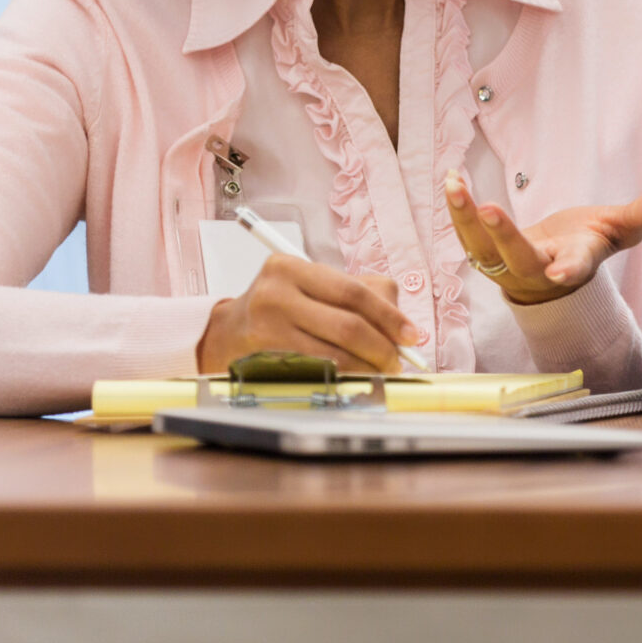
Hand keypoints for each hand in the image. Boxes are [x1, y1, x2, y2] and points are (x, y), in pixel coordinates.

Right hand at [196, 255, 426, 373]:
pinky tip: (357, 376)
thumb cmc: (283, 307)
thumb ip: (361, 294)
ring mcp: (268, 323)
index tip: (412, 335)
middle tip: (398, 361)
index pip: (353, 291)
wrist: (229, 332)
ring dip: (368, 367)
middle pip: (347, 324)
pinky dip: (346, 376)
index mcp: (292, 266)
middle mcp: (276, 290)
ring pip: (335, 353)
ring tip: (382, 371)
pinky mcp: (265, 354)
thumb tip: (402, 327)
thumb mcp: (314, 287)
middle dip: (382, 348)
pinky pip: (318, 369)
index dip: (389, 316)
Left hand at [442, 170, 641, 305]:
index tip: (559, 274)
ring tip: (455, 186)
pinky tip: (450, 179)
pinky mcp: (486, 254)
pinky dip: (457, 209)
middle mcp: (539, 269)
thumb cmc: (587, 245)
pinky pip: (466, 235)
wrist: (552, 271)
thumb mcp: (618, 229)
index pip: (574, 269)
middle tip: (489, 209)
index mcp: (574, 263)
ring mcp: (508, 265)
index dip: (567, 270)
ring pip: (483, 248)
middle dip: (504, 236)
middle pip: (520, 258)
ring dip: (466, 218)